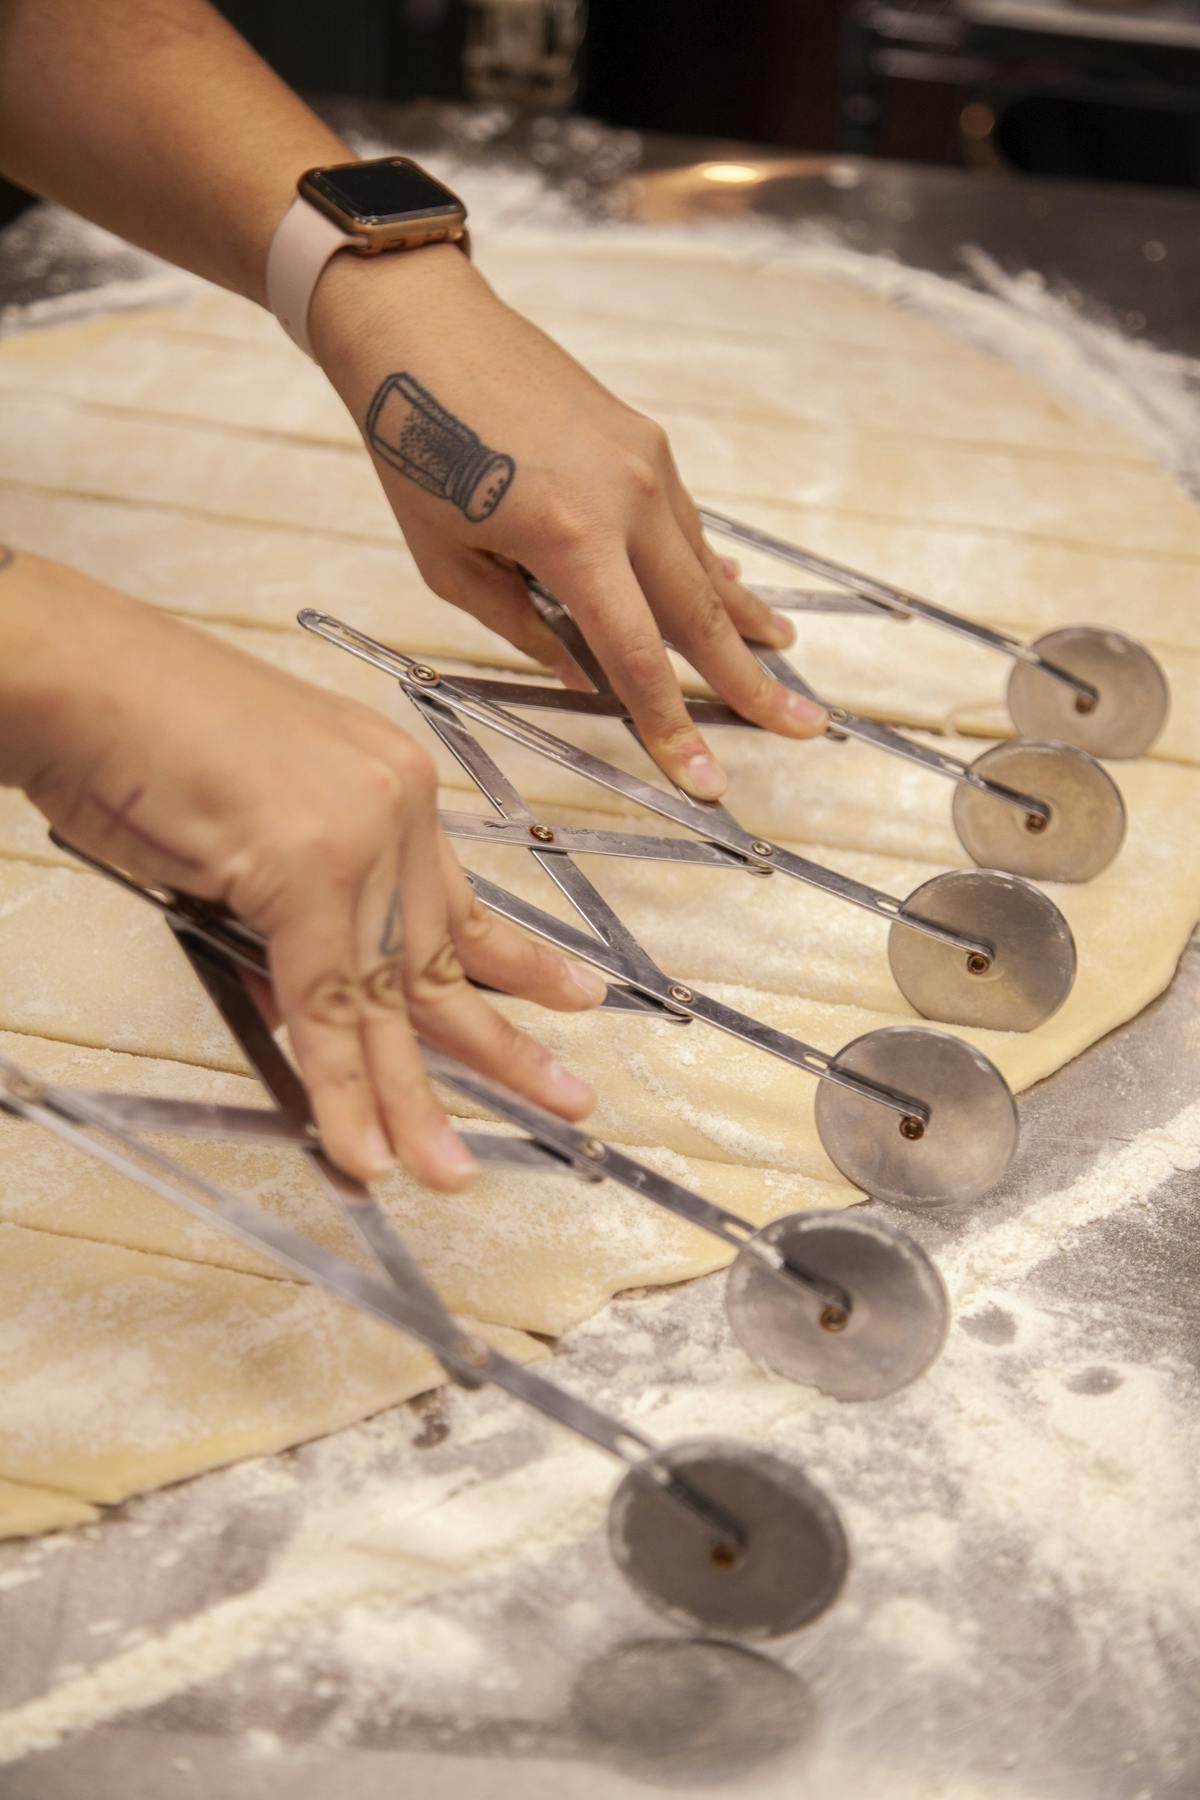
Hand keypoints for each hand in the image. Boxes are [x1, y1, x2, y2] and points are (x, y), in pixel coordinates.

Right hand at [8, 557, 604, 1187]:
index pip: (459, 898)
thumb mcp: (240, 836)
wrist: (73, 673)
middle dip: (503, 1044)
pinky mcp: (306, 867)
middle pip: (445, 955)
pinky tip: (365, 1151)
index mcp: (390, 782)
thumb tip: (306, 1011)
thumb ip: (288, 921)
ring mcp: (357, 832)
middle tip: (571, 1101)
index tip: (575, 998)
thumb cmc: (135, 736)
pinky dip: (341, 1087)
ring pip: (390, 997)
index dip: (517, 961)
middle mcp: (393, 802)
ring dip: (413, 1101)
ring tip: (452, 1172)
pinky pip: (325, 1005)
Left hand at [311, 247, 825, 800]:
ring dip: (745, 622)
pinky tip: (736, 595)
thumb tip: (579, 673)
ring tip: (783, 661)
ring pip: (705, 566)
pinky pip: (685, 524)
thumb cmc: (414, 446)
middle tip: (802, 727)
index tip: (707, 782)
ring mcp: (644, 464)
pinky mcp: (643, 439)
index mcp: (572, 541)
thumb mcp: (448, 561)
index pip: (636, 660)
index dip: (672, 729)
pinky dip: (710, 567)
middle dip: (751, 682)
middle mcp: (627, 501)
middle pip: (700, 617)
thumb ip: (519, 625)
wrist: (422, 330)